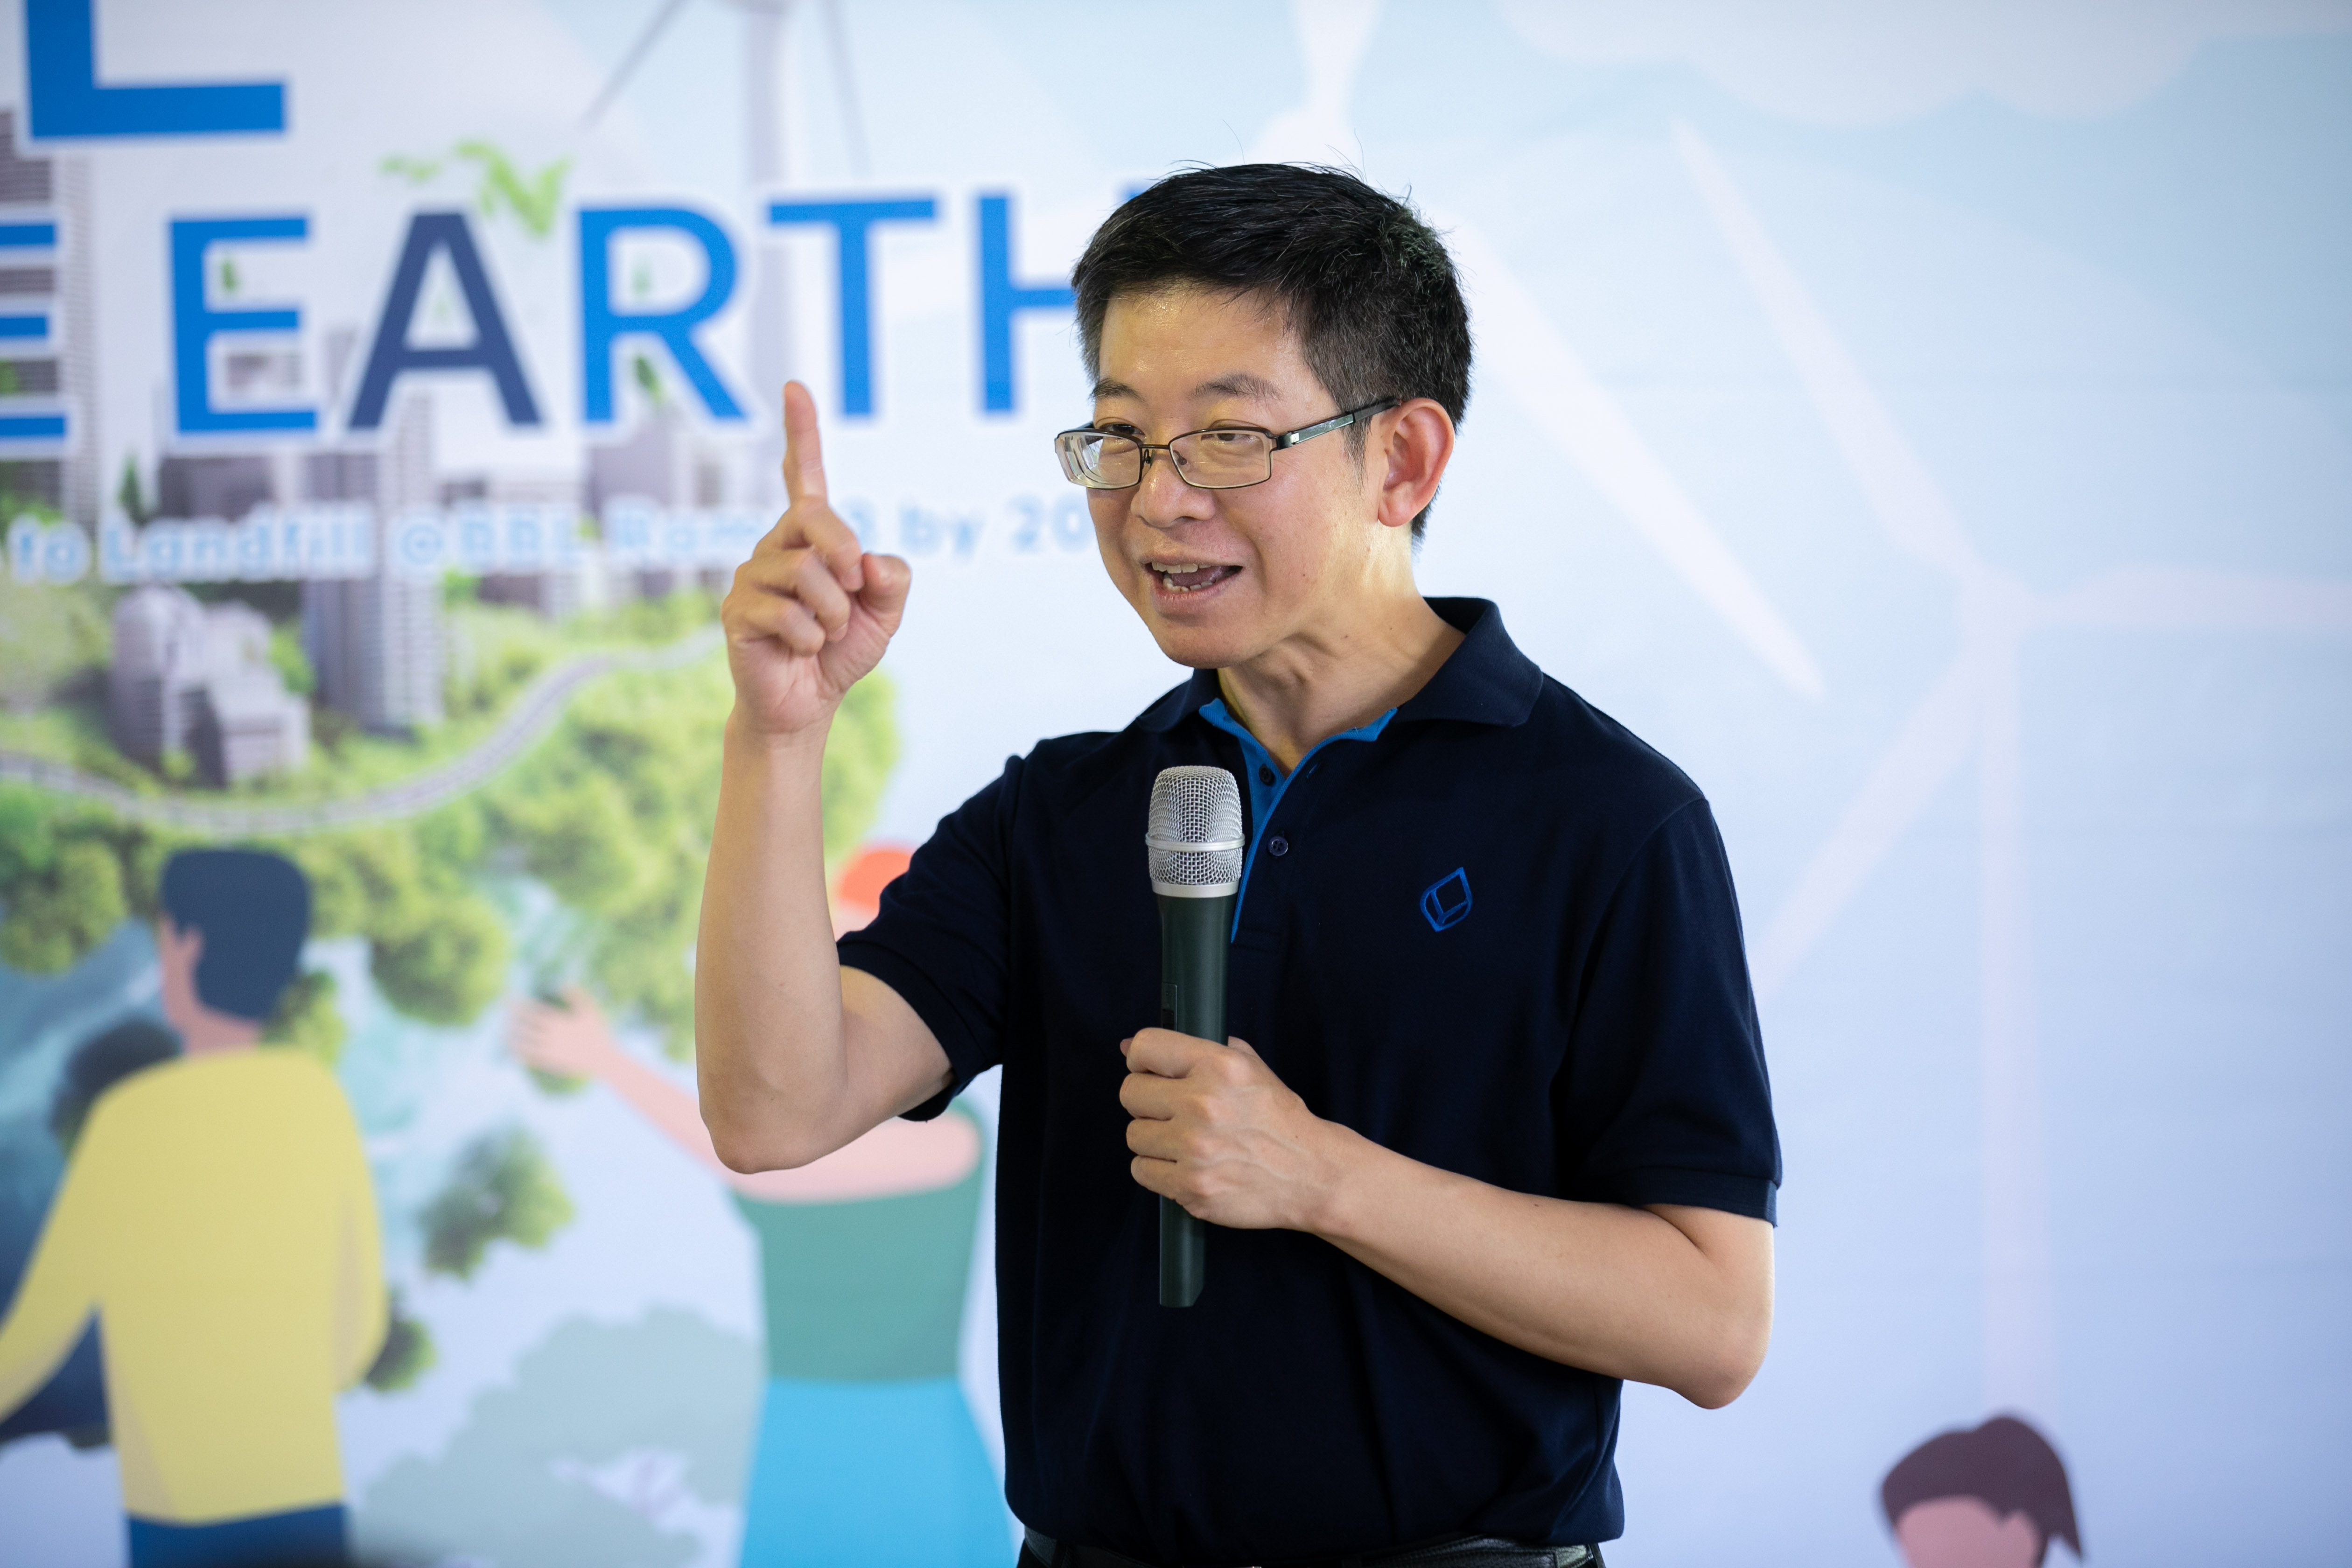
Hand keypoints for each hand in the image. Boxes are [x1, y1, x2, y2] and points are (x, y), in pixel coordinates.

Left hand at [509, 986, 625, 1079]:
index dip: (519, 1006)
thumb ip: (576, 995)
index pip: (533, 1012)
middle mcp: (551, 1036)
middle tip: (503, 1012)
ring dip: (512, 1036)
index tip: (510, 999)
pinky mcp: (549, 1061)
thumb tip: (561, 983)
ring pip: (524, 1042)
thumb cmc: (596, 1032)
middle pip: (525, 1026)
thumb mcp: (589, 1010)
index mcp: (559, 1022)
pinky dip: (519, 1052)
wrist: (601, 1058)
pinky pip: (530, 1057)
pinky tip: (512, 1049)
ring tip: (504, 1030)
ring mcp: (549, 1050)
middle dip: (512, 1018)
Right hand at [721, 381, 911, 740]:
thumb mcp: (884, 612)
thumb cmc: (841, 651)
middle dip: (845, 555)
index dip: (801, 432)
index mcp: (809, 537)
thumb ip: (891, 580)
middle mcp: (775, 545)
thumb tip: (869, 560)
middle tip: (854, 590)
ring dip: (833, 613)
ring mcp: (751, 576)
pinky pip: (790, 614)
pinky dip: (812, 639)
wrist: (806, 704)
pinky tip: (802, 650)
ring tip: (825, 634)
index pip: (803, 476)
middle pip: (816, 518)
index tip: (795, 387)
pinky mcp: (737, 611)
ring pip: (807, 574)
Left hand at [1120, 1030, 1347, 1230]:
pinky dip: (1159, 1171)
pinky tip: (1186, 1166)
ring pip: (1134, 1135)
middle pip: (1130, 1093)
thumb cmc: (1278, 1121)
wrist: (1310, 1175)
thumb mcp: (1250, 1068)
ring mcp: (1196, 1149)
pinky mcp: (1191, 1187)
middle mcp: (1204, 1104)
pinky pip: (1142, 1171)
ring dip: (1154, 1140)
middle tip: (1173, 1113)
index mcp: (1220, 1066)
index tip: (1149, 1072)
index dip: (1141, 1060)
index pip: (1146, 1047)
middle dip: (1148, 1103)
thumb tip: (1129, 1046)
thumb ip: (1194, 1050)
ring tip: (1186, 1143)